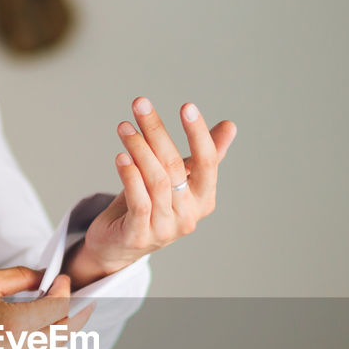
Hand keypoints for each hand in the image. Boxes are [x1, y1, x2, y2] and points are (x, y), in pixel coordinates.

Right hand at [0, 267, 93, 348]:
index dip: (66, 291)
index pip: (56, 308)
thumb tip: (45, 278)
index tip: (64, 279)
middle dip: (77, 316)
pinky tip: (41, 330)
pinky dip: (40, 344)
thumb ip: (22, 278)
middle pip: (61, 335)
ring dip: (60, 332)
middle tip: (87, 302)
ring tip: (68, 314)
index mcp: (11, 326)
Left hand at [68, 97, 237, 282]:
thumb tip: (230, 126)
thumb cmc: (150, 205)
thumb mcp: (176, 179)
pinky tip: (120, 157)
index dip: (198, 134)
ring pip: (156, 181)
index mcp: (203, 199)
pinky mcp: (140, 236)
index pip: (208, 162)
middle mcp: (189, 216)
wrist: (119, 245)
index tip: (187, 106)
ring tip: (124, 127)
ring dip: (138, 148)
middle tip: (140, 104)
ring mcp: (165, 229)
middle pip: (175, 166)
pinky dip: (130, 176)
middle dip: (156, 131)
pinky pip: (139, 201)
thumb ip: (203, 155)